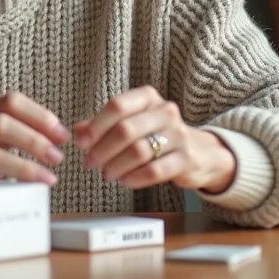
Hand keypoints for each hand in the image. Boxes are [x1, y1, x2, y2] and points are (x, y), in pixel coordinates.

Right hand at [0, 91, 69, 204]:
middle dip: (36, 140)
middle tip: (59, 156)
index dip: (40, 116)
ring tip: (49, 177)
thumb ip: (19, 126)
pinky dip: (12, 179)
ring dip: (26, 165)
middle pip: (3, 123)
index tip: (63, 135)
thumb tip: (60, 138)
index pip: (12, 101)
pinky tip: (29, 185)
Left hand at [74, 86, 235, 193]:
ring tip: (106, 174)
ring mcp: (179, 134)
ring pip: (139, 151)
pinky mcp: (187, 158)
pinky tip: (124, 181)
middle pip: (126, 129)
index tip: (81, 143)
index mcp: (148, 97)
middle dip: (102, 149)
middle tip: (90, 163)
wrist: (200, 152)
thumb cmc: (156, 135)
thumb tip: (77, 132)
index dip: (96, 126)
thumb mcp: (131, 123)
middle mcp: (165, 111)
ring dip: (116, 165)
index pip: (117, 106)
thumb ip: (103, 125)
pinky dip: (135, 178)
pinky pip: (155, 170)